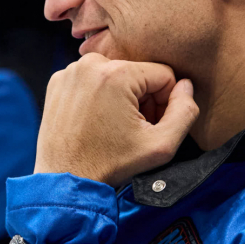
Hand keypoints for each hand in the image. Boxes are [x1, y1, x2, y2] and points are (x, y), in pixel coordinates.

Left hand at [34, 54, 198, 185]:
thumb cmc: (110, 164)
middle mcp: (91, 63)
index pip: (164, 75)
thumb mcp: (161, 145)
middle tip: (132, 129)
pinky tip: (95, 121)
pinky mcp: (58, 80)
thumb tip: (186, 86)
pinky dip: (99, 96)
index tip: (150, 125)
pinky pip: (93, 79)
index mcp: (117, 73)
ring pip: (116, 75)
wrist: (66, 179)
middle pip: (139, 73)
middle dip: (143, 99)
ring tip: (113, 126)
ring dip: (122, 97)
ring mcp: (71, 71)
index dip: (165, 102)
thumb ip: (185, 112)